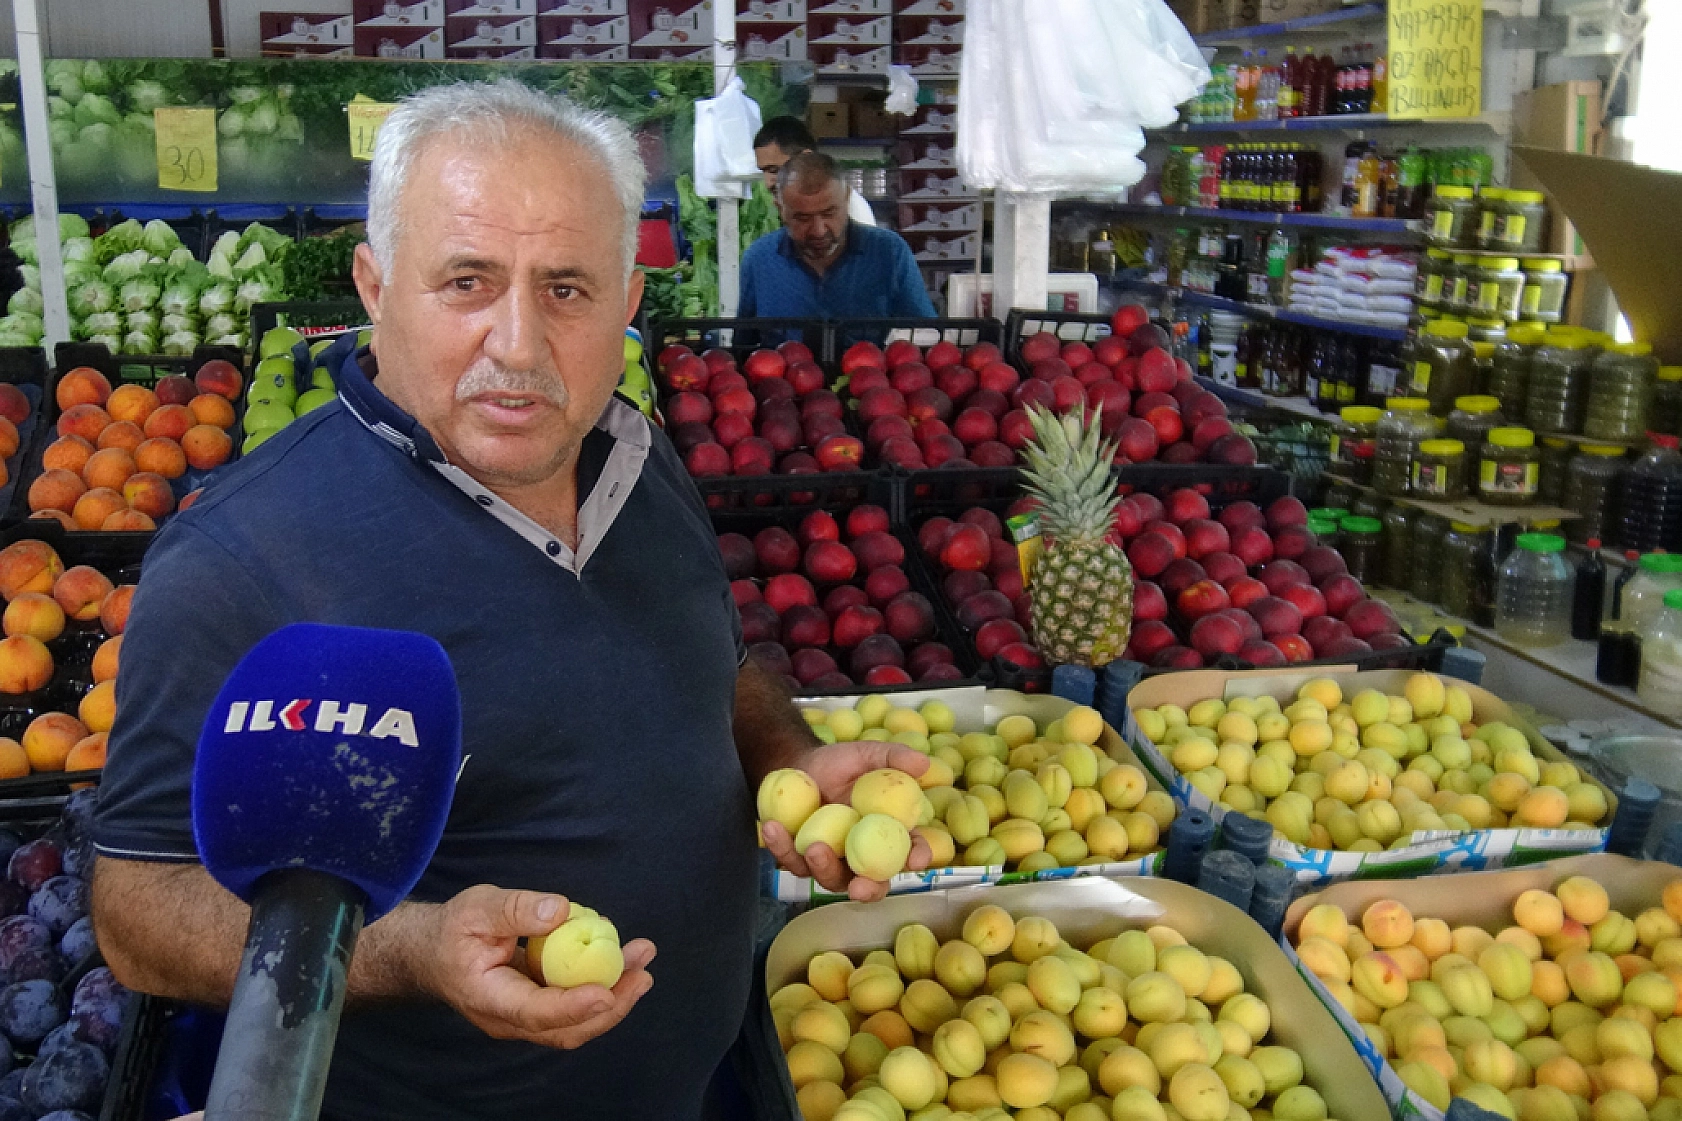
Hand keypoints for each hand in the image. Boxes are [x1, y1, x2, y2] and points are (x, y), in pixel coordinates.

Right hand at [414, 886, 655, 1049]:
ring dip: (614, 995)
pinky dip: (602, 984)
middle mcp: (510, 1019)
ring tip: (642, 962)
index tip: (606, 990)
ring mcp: (526, 1016)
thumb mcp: (476, 909)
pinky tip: (621, 958)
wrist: (434, 952)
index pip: (535, 1012)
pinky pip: (575, 1004)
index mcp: (489, 998)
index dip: (573, 1005)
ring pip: (576, 1022)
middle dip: (610, 1005)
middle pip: (566, 1029)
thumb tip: (560, 911)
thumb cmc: (452, 931)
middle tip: (642, 972)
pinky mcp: (539, 1005)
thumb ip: (515, 910)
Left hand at [761, 742, 932, 902]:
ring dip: (823, 868)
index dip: (917, 857)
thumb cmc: (840, 763)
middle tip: (859, 886)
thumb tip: (924, 763)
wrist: (797, 762)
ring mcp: (830, 859)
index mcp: (887, 832)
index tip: (916, 859)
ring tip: (814, 847)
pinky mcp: (798, 856)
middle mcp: (862, 853)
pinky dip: (782, 847)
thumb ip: (895, 757)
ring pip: (830, 878)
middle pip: (872, 883)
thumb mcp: (869, 754)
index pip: (909, 850)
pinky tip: (773, 828)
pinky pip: (791, 860)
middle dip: (868, 890)